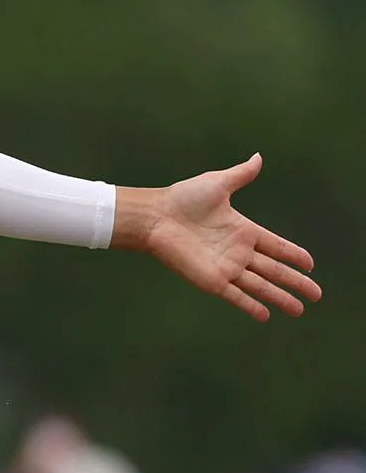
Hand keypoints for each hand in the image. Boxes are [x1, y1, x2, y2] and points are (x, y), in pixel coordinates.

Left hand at [114, 155, 318, 320]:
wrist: (156, 217)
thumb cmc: (183, 198)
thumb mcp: (218, 184)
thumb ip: (240, 175)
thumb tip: (258, 157)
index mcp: (244, 231)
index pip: (277, 246)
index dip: (294, 255)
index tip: (310, 265)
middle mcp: (238, 252)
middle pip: (275, 270)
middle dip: (296, 283)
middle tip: (316, 295)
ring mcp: (226, 267)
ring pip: (261, 286)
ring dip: (280, 298)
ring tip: (299, 310)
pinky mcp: (212, 280)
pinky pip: (236, 296)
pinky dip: (251, 306)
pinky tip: (266, 315)